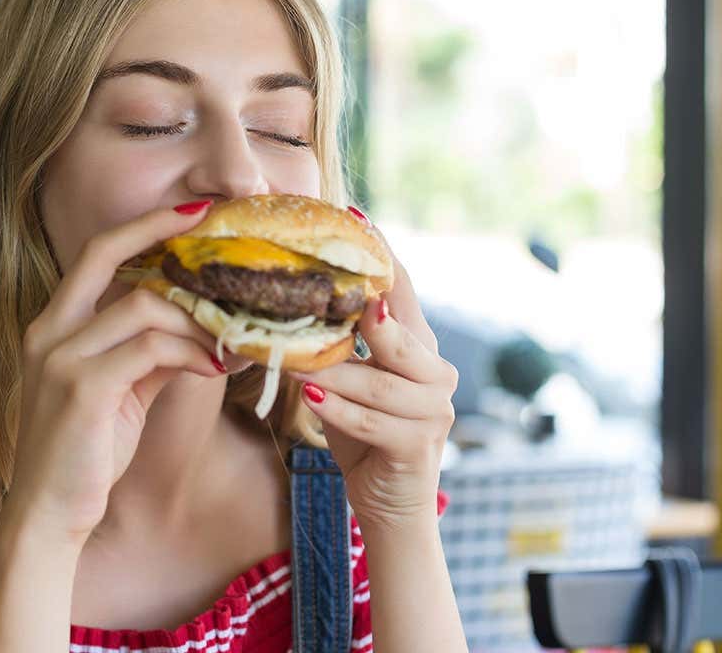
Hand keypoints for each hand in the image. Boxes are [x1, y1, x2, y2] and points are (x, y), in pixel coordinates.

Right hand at [8, 201, 224, 546]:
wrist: (47, 515)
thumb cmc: (84, 454)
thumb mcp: (120, 391)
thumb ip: (151, 353)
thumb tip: (203, 329)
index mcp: (53, 325)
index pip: (95, 252)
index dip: (143, 225)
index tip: (192, 211)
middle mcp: (48, 331)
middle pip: (105, 253)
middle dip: (162, 233)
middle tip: (218, 235)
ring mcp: (60, 357)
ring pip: (143, 306)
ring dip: (197, 321)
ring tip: (231, 341)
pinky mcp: (82, 387)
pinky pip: (151, 349)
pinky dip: (190, 353)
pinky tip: (214, 368)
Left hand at [288, 238, 456, 532]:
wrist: (389, 504)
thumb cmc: (362, 431)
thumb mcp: (347, 379)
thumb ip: (335, 343)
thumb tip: (287, 298)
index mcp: (418, 347)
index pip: (402, 291)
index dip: (383, 256)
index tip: (357, 218)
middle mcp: (434, 372)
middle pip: (399, 332)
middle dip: (362, 313)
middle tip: (325, 291)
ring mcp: (433, 410)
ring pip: (380, 382)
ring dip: (335, 372)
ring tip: (295, 361)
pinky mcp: (417, 446)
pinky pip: (375, 423)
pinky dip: (341, 411)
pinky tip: (312, 400)